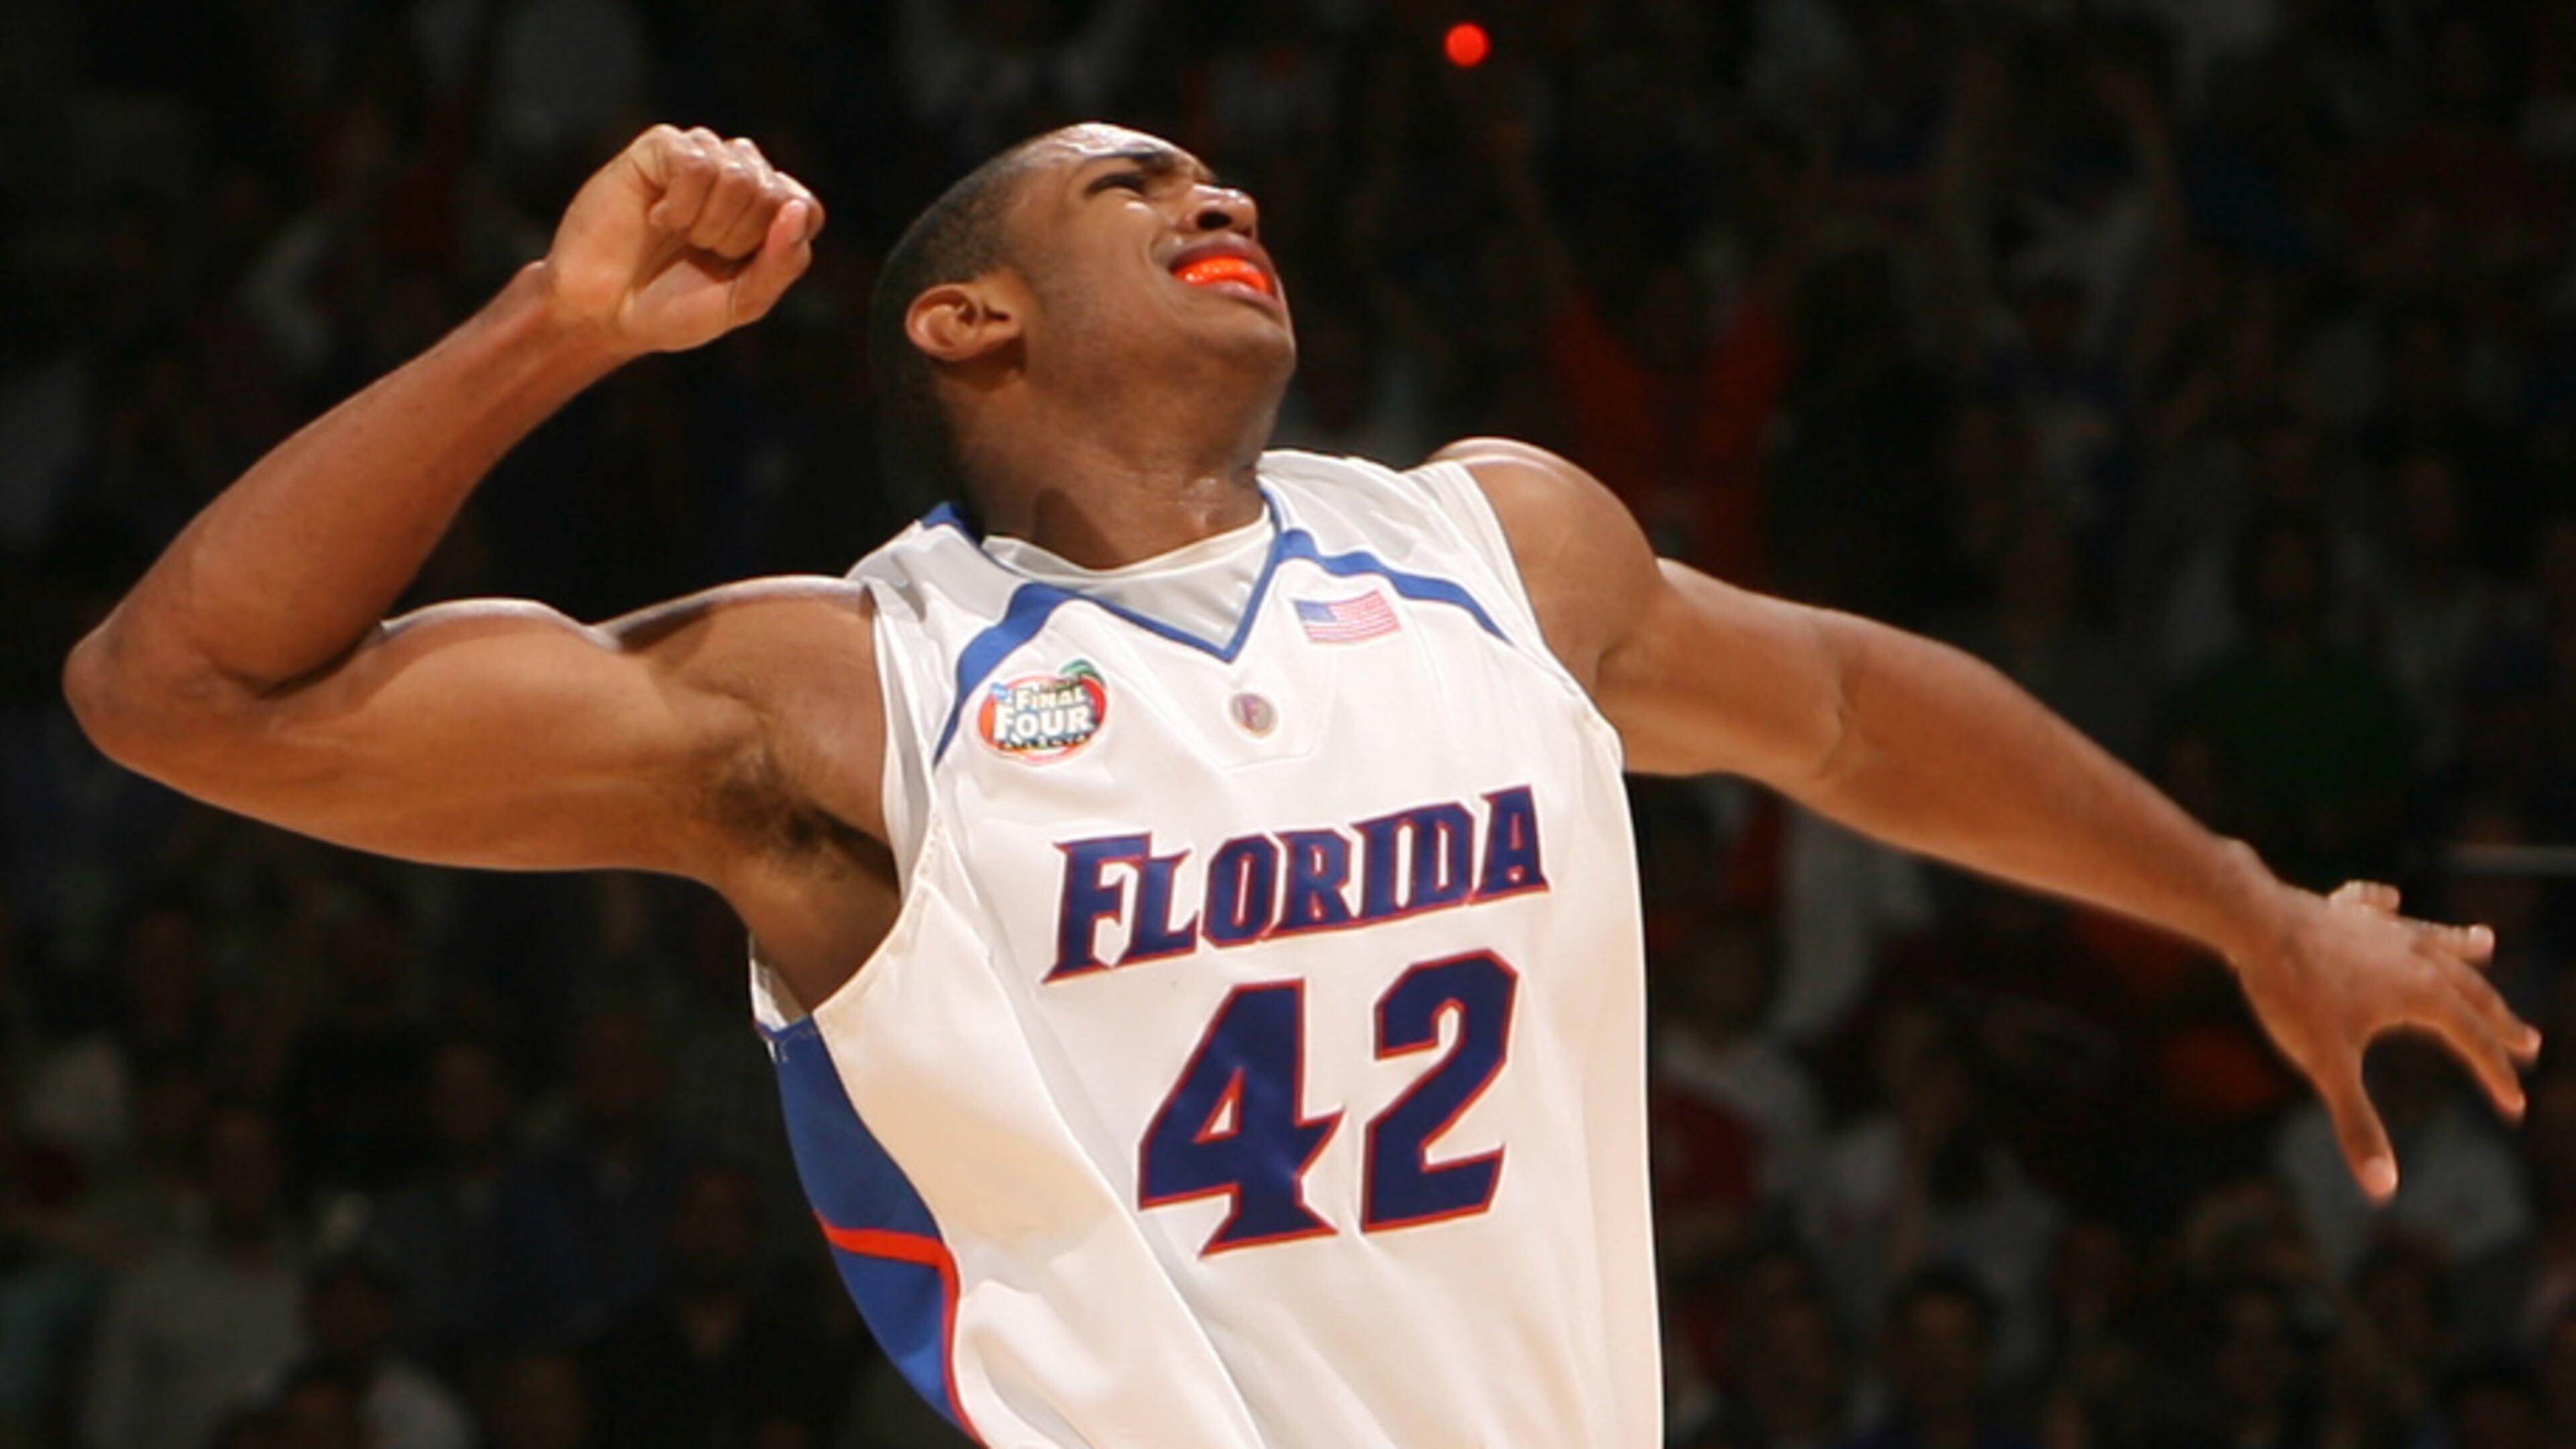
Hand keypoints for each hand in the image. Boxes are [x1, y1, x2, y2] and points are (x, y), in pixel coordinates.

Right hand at [541, 125, 825, 354]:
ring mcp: (702, 156)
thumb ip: (781, 263)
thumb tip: (797, 209)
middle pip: (774, 193)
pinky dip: (680, 205)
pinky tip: (657, 217)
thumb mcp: (742, 302)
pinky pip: (696, 163)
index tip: (737, 269)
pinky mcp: (662, 146)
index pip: (806, 209)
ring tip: (679, 235)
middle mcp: (740, 175)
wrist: (603, 312)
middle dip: (737, 239)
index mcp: (768, 213)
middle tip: (699, 253)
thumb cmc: (672, 307)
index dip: (775, 244)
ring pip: (739, 173)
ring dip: (708, 223)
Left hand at [2233, 881, 2540, 1201]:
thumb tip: (2382, 1189)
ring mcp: (2380, 929)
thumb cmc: (2292, 994)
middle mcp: (2414, 956)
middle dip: (2499, 1020)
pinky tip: (2390, 900)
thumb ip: (2356, 1123)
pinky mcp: (2342, 910)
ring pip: (2433, 939)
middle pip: (2470, 991)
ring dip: (2461, 948)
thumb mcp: (2326, 1065)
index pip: (2473, 1041)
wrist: (2254, 923)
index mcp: (2423, 994)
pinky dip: (2386, 907)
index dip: (2496, 1076)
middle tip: (2528, 1042)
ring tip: (2486, 943)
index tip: (2514, 1107)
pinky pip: (2373, 907)